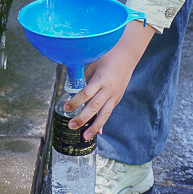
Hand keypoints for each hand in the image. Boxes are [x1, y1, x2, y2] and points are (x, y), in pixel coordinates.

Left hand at [65, 20, 154, 140]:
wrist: (126, 57)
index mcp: (101, 79)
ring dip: (94, 127)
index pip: (87, 93)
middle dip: (82, 118)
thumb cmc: (106, 58)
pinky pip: (108, 112)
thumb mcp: (92, 67)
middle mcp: (108, 89)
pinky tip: (96, 131)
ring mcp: (114, 95)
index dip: (76, 101)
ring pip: (104, 114)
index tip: (66, 107)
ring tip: (84, 136)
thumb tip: (74, 95)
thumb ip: (85, 81)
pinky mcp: (117, 99)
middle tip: (71, 125)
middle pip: (94, 107)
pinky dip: (102, 122)